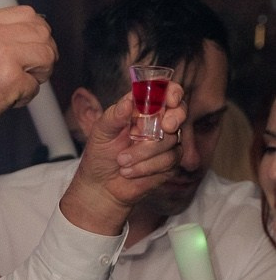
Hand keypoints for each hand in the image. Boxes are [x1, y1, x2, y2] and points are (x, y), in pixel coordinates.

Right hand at [0, 9, 57, 173]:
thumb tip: (27, 38)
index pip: (27, 13)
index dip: (36, 32)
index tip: (34, 46)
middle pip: (41, 32)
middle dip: (44, 52)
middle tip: (33, 69)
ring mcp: (2, 54)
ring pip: (46, 55)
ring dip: (39, 73)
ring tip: (20, 85)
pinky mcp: (10, 78)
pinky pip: (35, 86)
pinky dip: (25, 96)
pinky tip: (7, 99)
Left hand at [58, 84, 186, 236]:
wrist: (101, 186)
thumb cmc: (100, 155)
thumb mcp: (101, 132)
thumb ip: (114, 116)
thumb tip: (129, 101)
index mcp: (142, 110)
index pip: (165, 93)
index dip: (172, 92)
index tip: (171, 99)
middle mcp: (158, 123)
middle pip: (179, 112)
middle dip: (175, 117)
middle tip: (166, 126)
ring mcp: (167, 143)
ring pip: (171, 139)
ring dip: (144, 152)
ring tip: (122, 160)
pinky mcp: (169, 164)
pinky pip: (168, 160)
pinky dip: (146, 167)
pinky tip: (129, 171)